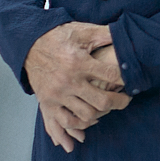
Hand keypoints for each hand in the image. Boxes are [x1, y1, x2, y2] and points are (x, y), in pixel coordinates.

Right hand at [24, 22, 131, 151]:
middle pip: (101, 101)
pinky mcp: (47, 102)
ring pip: (86, 116)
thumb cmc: (58, 36)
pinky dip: (76, 129)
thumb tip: (126, 36)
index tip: (131, 81)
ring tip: (107, 108)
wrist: (28, 43)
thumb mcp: (83, 31)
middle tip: (126, 100)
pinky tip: (86, 128)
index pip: (111, 76)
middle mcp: (68, 81)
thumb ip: (105, 34)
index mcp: (79, 62)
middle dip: (119, 102)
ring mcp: (57, 94)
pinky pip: (63, 123)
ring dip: (101, 114)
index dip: (126, 79)